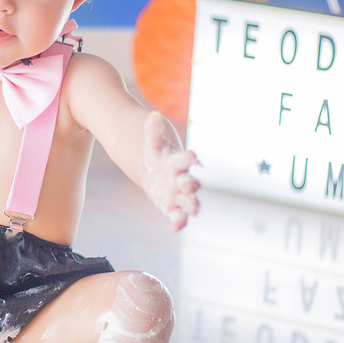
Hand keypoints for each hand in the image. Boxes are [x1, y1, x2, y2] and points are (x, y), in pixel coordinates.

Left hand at [138, 112, 199, 230]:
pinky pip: (178, 216)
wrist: (154, 171)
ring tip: (191, 210)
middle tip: (189, 185)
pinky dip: (179, 222)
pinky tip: (174, 227)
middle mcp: (181, 179)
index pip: (185, 159)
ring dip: (190, 205)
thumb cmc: (155, 156)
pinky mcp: (172, 207)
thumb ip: (152, 130)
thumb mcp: (150, 144)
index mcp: (177, 162)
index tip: (193, 156)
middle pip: (190, 182)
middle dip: (190, 185)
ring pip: (188, 202)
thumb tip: (153, 115)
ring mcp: (178, 195)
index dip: (188, 158)